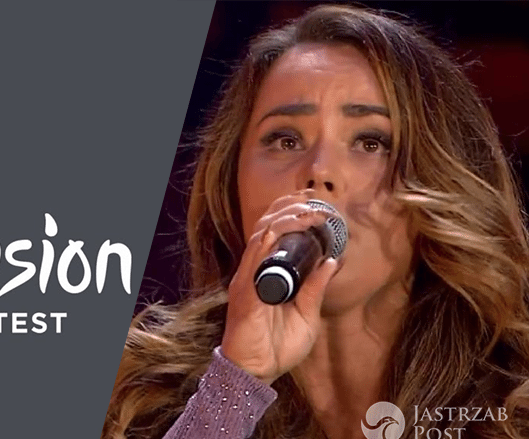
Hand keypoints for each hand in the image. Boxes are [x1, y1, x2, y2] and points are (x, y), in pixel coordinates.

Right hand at [220, 191, 338, 384]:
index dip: (289, 214)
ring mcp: (247, 279)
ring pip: (261, 234)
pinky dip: (273, 237)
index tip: (313, 203)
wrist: (256, 373)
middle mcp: (253, 271)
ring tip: (307, 208)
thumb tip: (332, 260)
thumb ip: (315, 288)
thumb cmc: (277, 348)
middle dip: (288, 207)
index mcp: (266, 276)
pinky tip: (290, 227)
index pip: (272, 234)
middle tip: (312, 198)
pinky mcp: (245, 290)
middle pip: (265, 226)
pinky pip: (257, 255)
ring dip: (285, 217)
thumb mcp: (307, 315)